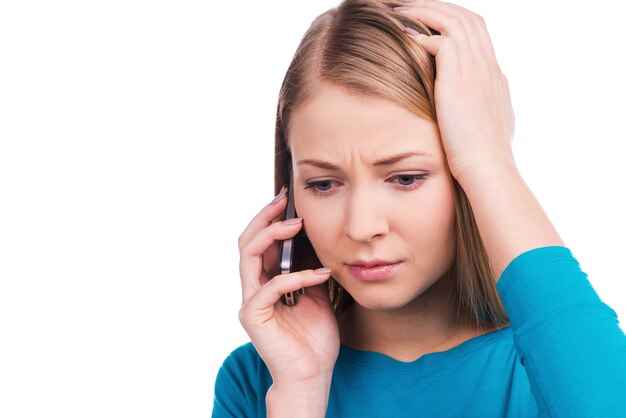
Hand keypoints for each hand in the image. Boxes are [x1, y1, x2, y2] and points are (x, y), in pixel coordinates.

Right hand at [237, 187, 339, 390]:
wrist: (312, 373)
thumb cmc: (314, 336)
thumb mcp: (317, 292)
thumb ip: (310, 267)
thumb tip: (316, 236)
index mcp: (266, 279)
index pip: (261, 241)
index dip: (271, 218)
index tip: (289, 198)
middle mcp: (253, 286)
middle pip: (248, 241)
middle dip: (265, 217)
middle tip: (285, 200)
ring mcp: (250, 300)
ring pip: (249, 255)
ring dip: (272, 235)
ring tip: (296, 224)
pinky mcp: (253, 315)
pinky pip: (271, 286)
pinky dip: (296, 276)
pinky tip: (320, 273)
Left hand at [396, 0, 516, 182]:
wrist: (488, 171)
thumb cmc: (482, 159)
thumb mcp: (485, 129)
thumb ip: (478, 110)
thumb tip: (468, 109)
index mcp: (494, 77)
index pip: (477, 33)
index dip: (454, 20)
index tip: (431, 21)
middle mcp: (488, 68)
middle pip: (467, 18)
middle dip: (438, 7)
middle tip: (411, 5)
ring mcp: (476, 73)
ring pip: (454, 22)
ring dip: (425, 12)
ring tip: (401, 10)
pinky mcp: (458, 82)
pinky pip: (441, 42)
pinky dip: (423, 34)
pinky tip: (405, 37)